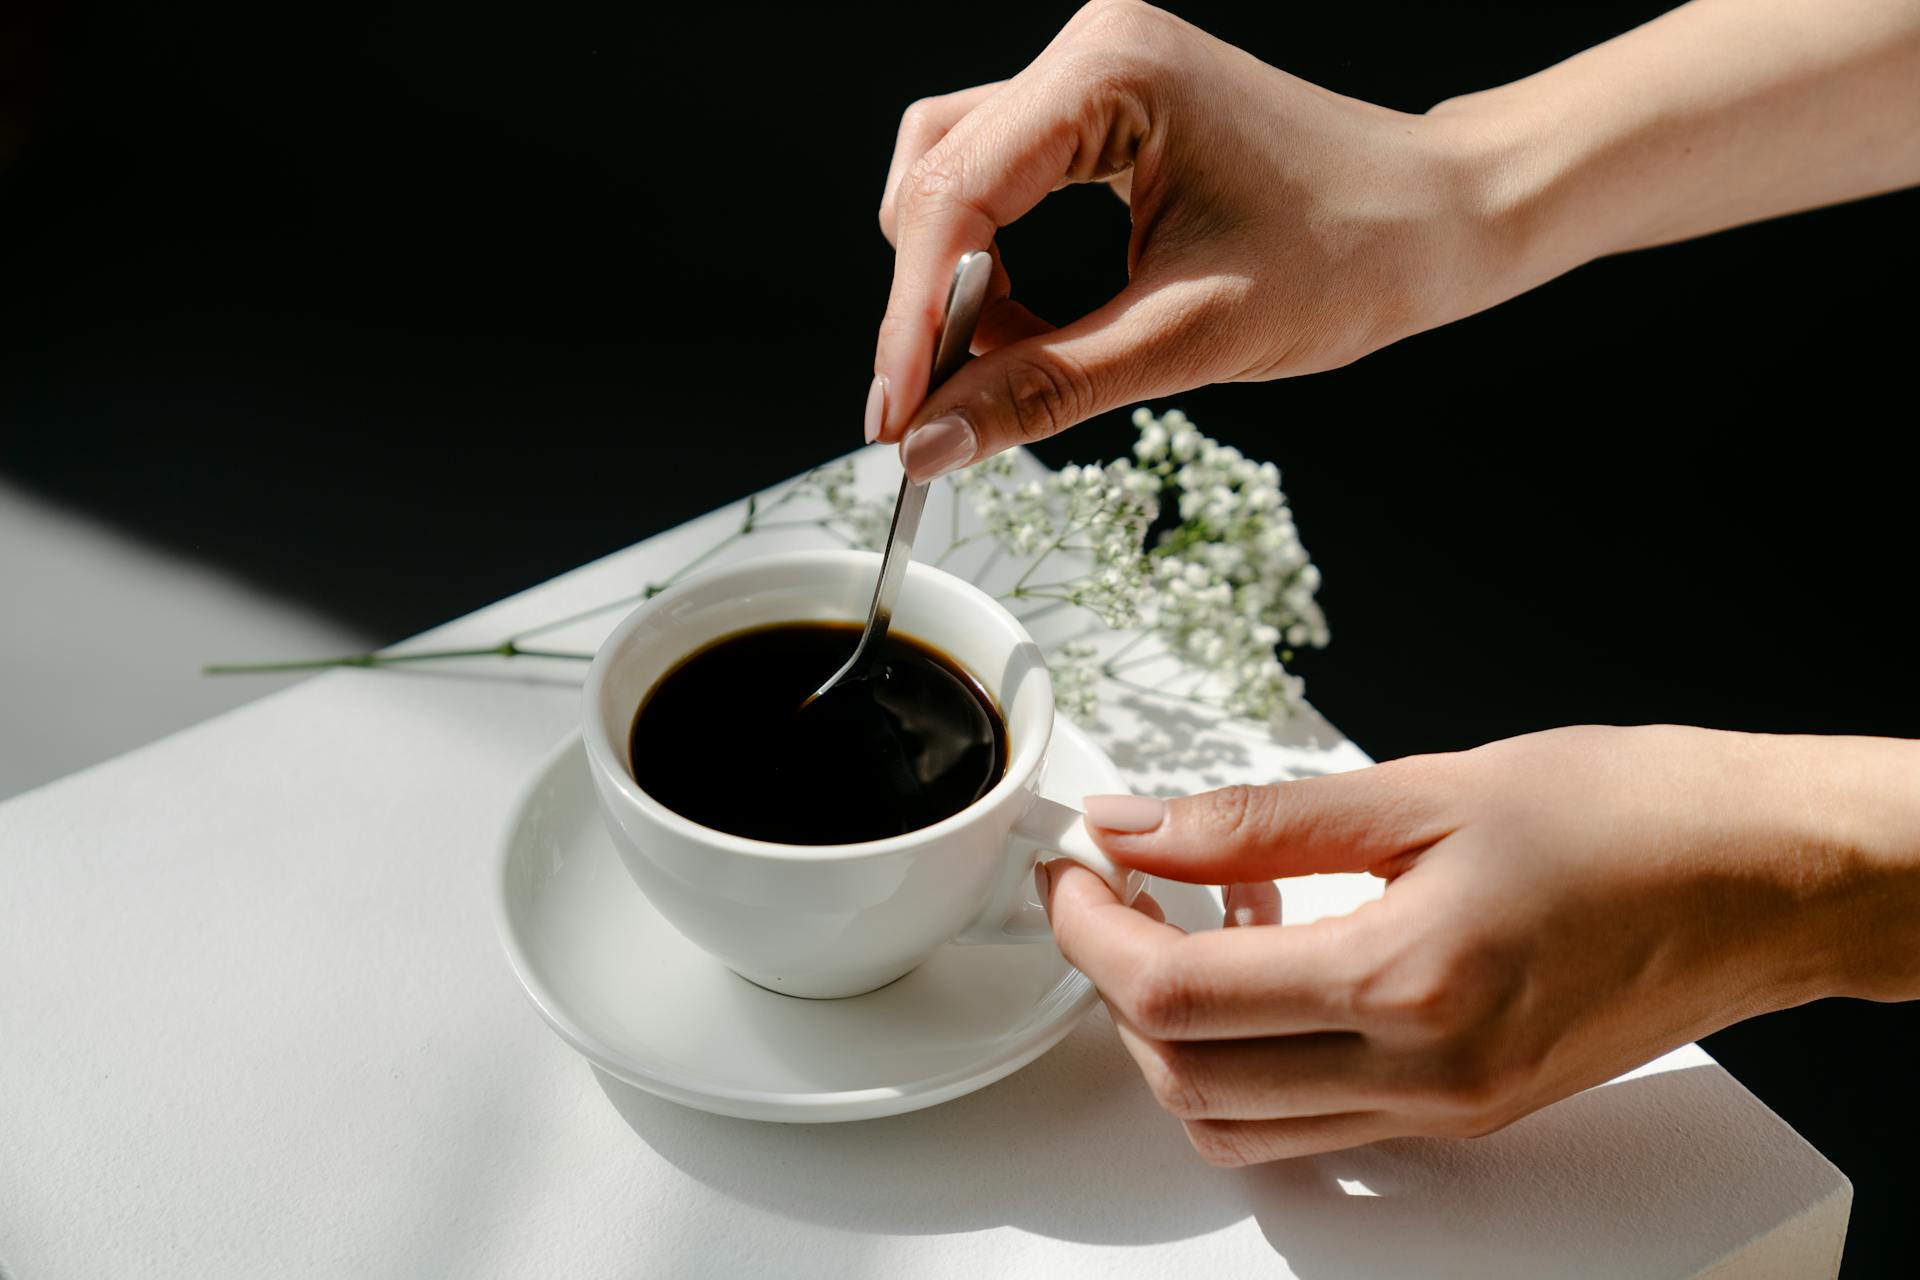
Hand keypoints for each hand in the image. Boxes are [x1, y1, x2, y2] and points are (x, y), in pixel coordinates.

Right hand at [868, 0, 1507, 478]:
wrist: (1442, 222)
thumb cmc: (1352, 257)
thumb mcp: (1187, 338)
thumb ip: (1046, 389)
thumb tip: (930, 443)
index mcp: (1110, 73)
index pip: (955, 195)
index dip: (912, 317)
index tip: (897, 417)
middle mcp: (1089, 54)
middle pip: (937, 177)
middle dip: (929, 300)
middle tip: (937, 406)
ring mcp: (1095, 81)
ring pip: (958, 181)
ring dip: (961, 285)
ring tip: (1003, 368)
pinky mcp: (1106, 116)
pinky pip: (1005, 188)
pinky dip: (1001, 269)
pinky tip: (1037, 330)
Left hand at [1043, 724, 1919, 1165]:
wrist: (1767, 878)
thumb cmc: (1630, 814)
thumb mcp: (1428, 786)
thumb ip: (1260, 819)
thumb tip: (1138, 825)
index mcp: (1410, 986)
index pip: (1178, 996)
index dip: (1090, 930)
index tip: (1071, 867)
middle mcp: (1424, 1078)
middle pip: (1188, 1076)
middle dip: (1112, 984)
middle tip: (1105, 890)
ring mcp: (1445, 1110)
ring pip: (1239, 1120)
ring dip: (1173, 1033)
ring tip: (1184, 921)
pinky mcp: (1466, 1110)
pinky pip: (1312, 1118)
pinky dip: (1252, 1056)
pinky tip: (1270, 957)